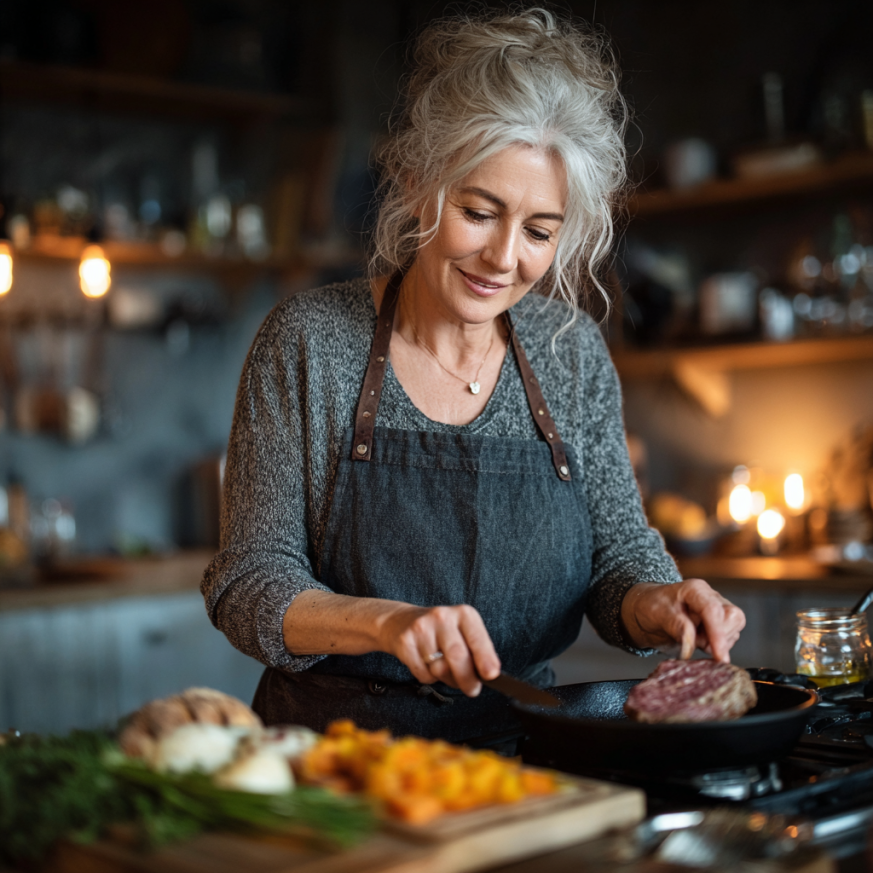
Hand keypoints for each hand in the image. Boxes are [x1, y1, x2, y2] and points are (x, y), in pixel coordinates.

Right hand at [378, 603, 500, 696]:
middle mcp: (442, 616)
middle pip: (458, 656)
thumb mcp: (462, 631)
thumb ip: (476, 649)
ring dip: (446, 679)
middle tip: (472, 689)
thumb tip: (489, 674)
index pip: (477, 638)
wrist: (400, 621)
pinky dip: (429, 677)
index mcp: (463, 613)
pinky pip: (423, 674)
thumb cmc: (440, 631)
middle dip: (467, 679)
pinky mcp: (405, 642)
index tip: (491, 675)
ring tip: (445, 670)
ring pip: (440, 669)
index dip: (485, 658)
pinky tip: (427, 665)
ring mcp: (421, 628)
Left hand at [620, 579, 745, 661]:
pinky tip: (700, 643)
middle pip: (732, 618)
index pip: (714, 610)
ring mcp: (718, 611)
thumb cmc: (652, 607)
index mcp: (696, 590)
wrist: (647, 612)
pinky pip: (729, 639)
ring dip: (717, 643)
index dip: (718, 633)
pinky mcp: (720, 625)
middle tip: (697, 643)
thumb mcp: (658, 613)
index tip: (718, 655)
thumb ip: (675, 625)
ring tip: (695, 640)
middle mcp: (711, 598)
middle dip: (719, 637)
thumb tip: (691, 641)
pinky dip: (717, 647)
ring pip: (733, 630)